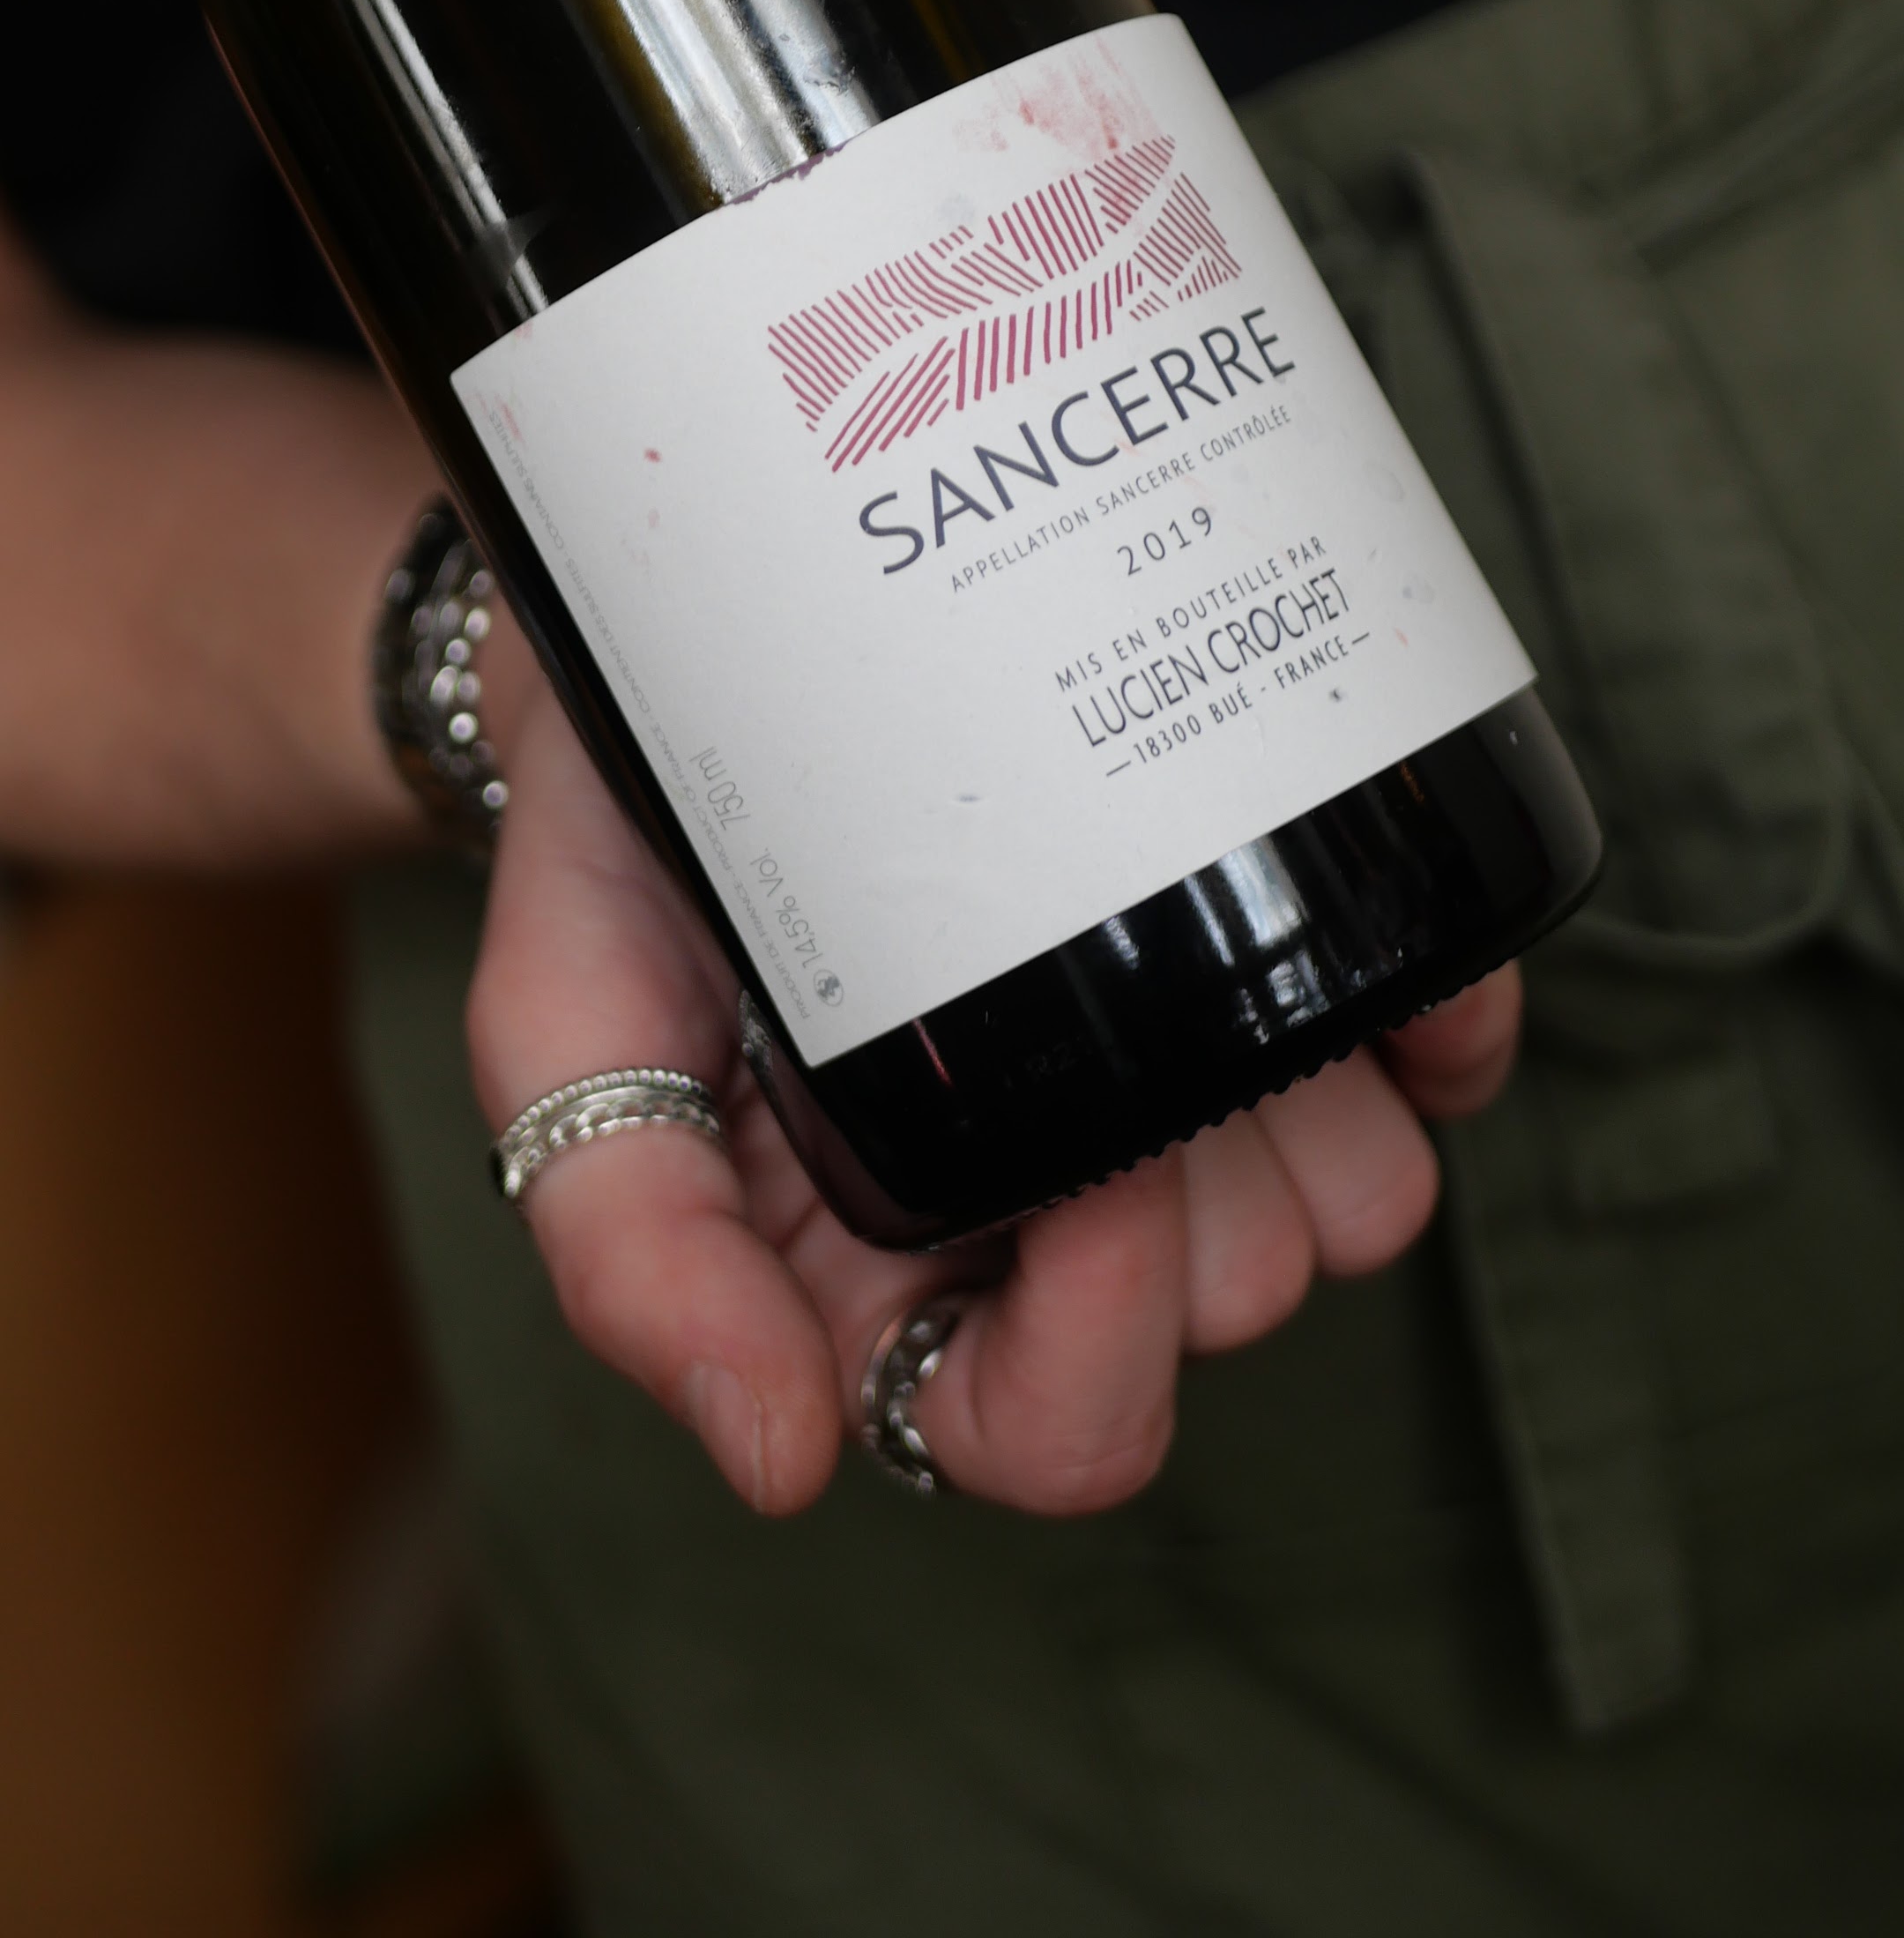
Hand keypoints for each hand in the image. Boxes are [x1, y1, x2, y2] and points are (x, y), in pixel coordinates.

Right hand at [467, 683, 1521, 1518]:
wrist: (694, 621)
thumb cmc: (626, 847)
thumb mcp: (559, 1028)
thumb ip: (634, 1248)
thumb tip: (778, 1459)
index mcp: (902, 1281)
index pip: (1062, 1430)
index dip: (1102, 1341)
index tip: (1077, 1178)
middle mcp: (1069, 1214)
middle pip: (1230, 1301)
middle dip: (1196, 1179)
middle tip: (1108, 998)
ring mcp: (1200, 1094)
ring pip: (1360, 1205)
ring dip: (1311, 1096)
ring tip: (1186, 934)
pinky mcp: (1293, 965)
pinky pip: (1446, 1053)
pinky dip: (1441, 1010)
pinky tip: (1372, 936)